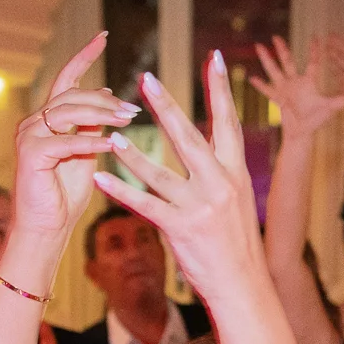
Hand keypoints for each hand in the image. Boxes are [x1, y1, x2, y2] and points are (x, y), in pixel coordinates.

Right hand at [12, 33, 135, 241]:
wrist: (45, 228)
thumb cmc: (65, 196)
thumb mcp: (85, 153)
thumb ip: (91, 127)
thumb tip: (109, 101)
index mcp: (47, 119)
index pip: (66, 79)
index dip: (84, 56)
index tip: (102, 36)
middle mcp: (34, 122)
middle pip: (72, 96)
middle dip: (106, 100)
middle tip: (135, 109)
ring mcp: (29, 136)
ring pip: (68, 112)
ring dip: (102, 115)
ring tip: (128, 120)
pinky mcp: (31, 154)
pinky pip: (65, 141)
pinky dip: (90, 141)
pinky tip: (111, 143)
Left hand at [93, 54, 262, 307]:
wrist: (243, 284)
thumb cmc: (238, 244)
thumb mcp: (237, 201)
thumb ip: (221, 173)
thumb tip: (206, 145)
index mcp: (236, 173)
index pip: (228, 122)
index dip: (221, 89)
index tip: (216, 58)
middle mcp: (220, 184)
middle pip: (189, 137)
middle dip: (166, 105)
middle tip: (146, 78)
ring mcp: (200, 207)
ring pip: (160, 172)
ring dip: (132, 152)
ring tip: (111, 134)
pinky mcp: (180, 229)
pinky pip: (144, 205)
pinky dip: (119, 190)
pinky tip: (100, 177)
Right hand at [250, 35, 343, 139]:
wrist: (302, 133)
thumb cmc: (316, 120)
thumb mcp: (331, 108)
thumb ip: (343, 100)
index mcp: (308, 82)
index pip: (312, 63)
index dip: (314, 50)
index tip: (315, 36)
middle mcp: (295, 82)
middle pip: (287, 61)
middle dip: (281, 49)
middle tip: (275, 36)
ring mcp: (284, 90)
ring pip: (274, 71)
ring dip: (266, 60)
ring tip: (258, 46)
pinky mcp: (277, 99)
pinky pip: (267, 90)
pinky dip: (260, 85)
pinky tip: (251, 77)